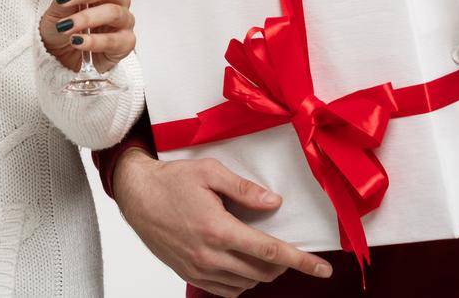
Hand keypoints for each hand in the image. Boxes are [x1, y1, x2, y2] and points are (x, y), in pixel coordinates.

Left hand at [39, 0, 132, 73]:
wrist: (61, 56)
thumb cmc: (64, 27)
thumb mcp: (59, 8)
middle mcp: (118, 1)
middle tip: (64, 1)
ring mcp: (124, 22)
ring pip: (113, 12)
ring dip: (87, 18)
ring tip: (66, 26)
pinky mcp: (126, 43)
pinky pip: (114, 40)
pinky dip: (93, 41)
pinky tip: (77, 41)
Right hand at [112, 150, 331, 295]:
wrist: (136, 196)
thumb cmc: (172, 180)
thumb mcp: (210, 172)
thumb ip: (244, 190)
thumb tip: (274, 203)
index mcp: (218, 229)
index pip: (270, 251)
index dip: (301, 261)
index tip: (322, 269)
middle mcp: (210, 255)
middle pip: (262, 271)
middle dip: (282, 264)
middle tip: (286, 248)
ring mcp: (199, 269)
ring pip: (246, 283)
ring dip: (262, 271)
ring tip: (262, 251)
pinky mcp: (189, 274)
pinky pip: (227, 291)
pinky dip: (242, 282)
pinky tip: (242, 265)